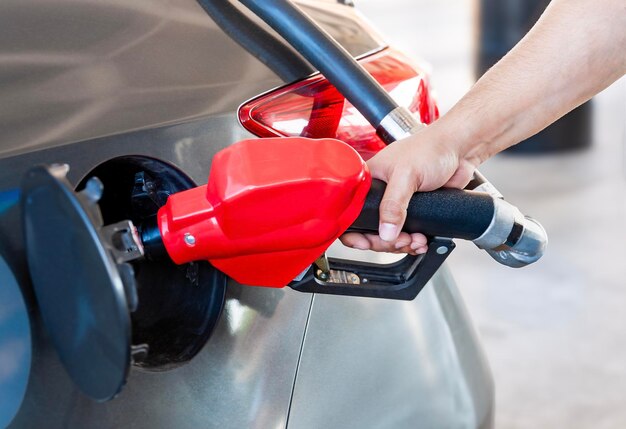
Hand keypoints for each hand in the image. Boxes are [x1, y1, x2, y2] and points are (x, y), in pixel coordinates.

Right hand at [340, 123, 478, 253]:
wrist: (459, 149)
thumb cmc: (431, 148)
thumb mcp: (406, 175)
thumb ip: (393, 205)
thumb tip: (385, 232)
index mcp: (370, 180)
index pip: (351, 211)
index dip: (354, 231)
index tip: (364, 242)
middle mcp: (381, 193)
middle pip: (371, 229)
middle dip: (386, 241)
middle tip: (400, 241)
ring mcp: (398, 204)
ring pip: (390, 235)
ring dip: (402, 243)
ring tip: (416, 240)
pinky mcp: (414, 210)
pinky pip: (407, 234)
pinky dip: (414, 242)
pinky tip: (421, 240)